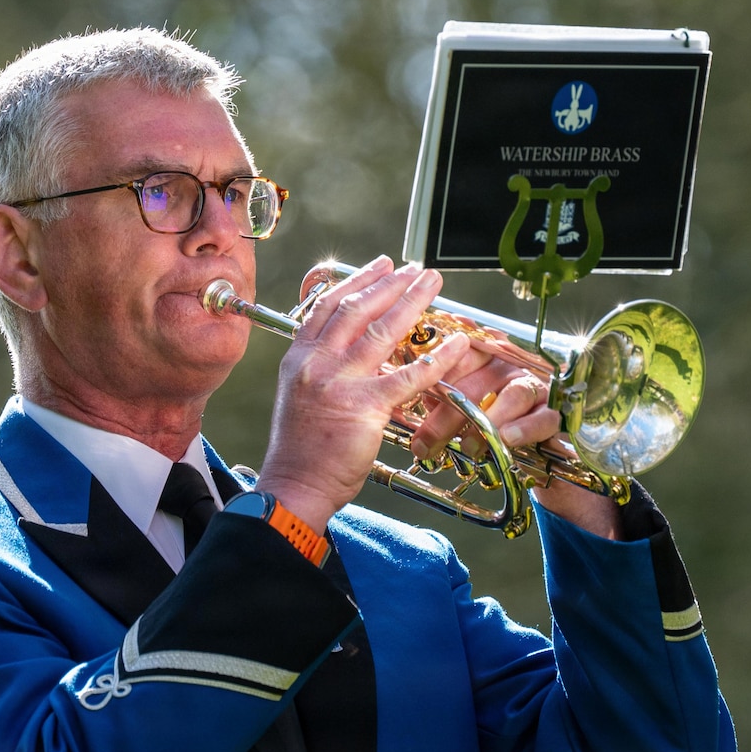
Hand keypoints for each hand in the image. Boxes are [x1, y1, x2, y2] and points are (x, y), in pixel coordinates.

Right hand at [256, 258, 471, 533]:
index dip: (357, 281)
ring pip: (382, 331)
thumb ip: (324, 369)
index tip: (380, 265)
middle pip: (357, 309)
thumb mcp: (299, 396)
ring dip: (412, 302)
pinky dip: (436, 359)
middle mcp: (316, 363)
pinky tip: (456, 345)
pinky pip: (408, 377)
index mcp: (298, 358)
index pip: (328, 306)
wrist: (294, 486)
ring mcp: (339, 382)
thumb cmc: (301, 450)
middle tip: (415, 269)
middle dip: (390, 283)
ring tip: (433, 285)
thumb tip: (355, 352)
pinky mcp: (365, 407)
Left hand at [408, 353, 560, 462]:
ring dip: (487, 423)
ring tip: (469, 447)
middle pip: (478, 382)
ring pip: (512, 396)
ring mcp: (533, 385)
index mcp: (484, 355)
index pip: (458, 356)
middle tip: (426, 445)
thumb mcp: (465, 398)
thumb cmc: (494, 412)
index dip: (435, 377)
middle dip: (448, 417)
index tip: (410, 399)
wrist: (542, 436)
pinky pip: (542, 417)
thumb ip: (443, 393)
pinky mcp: (554, 410)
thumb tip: (412, 398)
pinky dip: (525, 428)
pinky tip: (507, 438)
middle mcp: (509, 365)